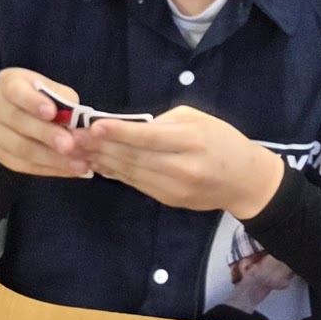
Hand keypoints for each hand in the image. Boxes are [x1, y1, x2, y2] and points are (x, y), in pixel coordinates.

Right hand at [0, 68, 95, 178]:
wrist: (26, 116)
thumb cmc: (46, 99)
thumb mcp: (56, 92)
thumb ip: (64, 102)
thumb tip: (75, 123)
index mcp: (8, 82)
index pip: (15, 90)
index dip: (33, 101)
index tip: (52, 112)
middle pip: (18, 121)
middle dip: (47, 135)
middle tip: (70, 146)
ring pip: (21, 148)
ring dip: (52, 158)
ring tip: (78, 164)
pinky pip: (23, 164)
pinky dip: (49, 168)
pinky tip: (69, 170)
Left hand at [77, 105, 283, 217]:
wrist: (246, 181)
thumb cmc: (222, 141)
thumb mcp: (198, 119)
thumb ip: (164, 122)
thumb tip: (127, 126)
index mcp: (192, 141)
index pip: (149, 137)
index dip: (120, 133)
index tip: (94, 125)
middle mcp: (183, 167)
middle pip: (134, 157)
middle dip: (101, 147)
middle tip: (73, 137)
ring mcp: (175, 188)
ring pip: (131, 173)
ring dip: (103, 161)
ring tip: (79, 150)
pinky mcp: (170, 200)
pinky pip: (137, 184)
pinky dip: (117, 173)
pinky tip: (100, 163)